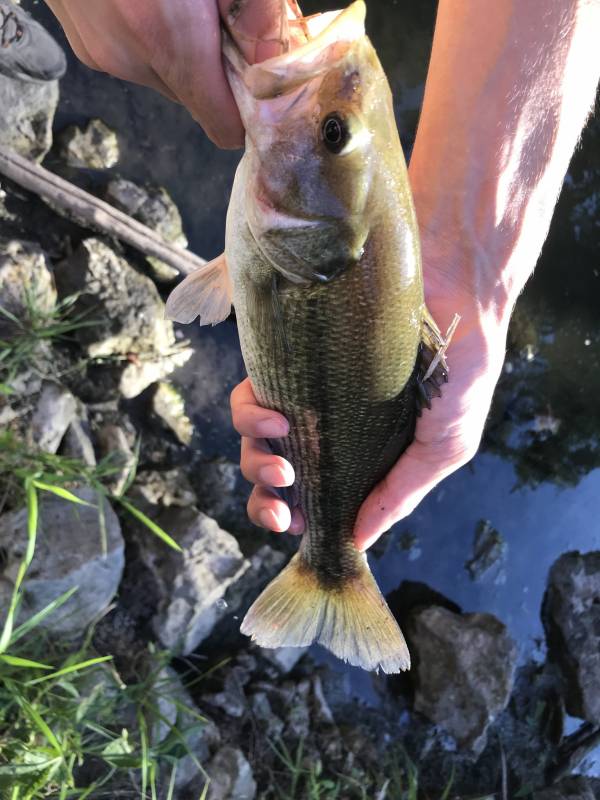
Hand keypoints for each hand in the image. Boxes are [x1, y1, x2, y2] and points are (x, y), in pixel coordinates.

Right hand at [45, 0, 284, 147]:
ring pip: (165, 79)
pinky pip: (135, 59)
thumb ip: (257, 11)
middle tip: (220, 22)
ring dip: (182, 52)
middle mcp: (131, 58)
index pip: (222, 124)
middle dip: (215, 71)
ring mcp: (102, 53)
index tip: (259, 93)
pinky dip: (152, 39)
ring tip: (179, 2)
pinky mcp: (85, 43)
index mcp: (169, 38)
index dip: (246, 115)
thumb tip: (271, 60)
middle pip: (196, 100)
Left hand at [230, 249, 507, 549]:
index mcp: (357, 453)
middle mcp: (326, 424)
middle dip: (266, 499)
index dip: (293, 514)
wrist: (457, 291)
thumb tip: (359, 538)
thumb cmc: (460, 370)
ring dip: (256, 461)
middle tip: (285, 507)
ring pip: (254, 437)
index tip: (296, 526)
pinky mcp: (289, 355)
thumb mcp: (445, 446)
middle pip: (272, 470)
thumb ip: (402, 492)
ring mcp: (304, 390)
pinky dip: (253, 413)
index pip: (310, 493)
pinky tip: (279, 417)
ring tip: (285, 466)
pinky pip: (250, 391)